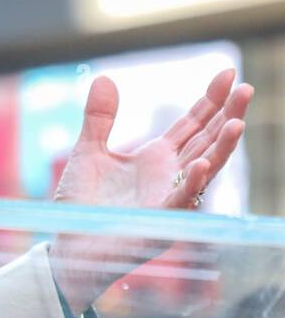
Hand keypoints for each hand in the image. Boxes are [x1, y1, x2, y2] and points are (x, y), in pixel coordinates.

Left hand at [48, 69, 252, 315]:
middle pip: (208, 139)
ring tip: (238, 120)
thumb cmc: (82, 204)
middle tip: (247, 87)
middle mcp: (171, 176)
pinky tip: (204, 163)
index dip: (211, 100)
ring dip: (223, 146)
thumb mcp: (87, 151)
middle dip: (228, 114)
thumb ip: (98, 118)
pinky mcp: (161, 222)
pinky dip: (194, 182)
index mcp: (156, 158)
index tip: (229, 73)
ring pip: (206, 168)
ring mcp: (170, 199)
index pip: (192, 124)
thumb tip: (104, 77)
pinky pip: (182, 200)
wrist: (70, 245)